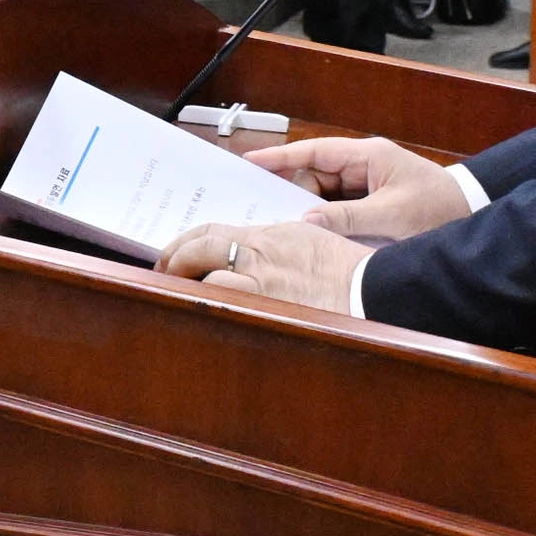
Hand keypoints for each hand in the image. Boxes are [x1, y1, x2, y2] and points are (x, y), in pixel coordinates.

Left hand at [153, 218, 368, 310]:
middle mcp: (263, 249)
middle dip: (176, 255)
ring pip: (208, 271)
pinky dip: (207, 299)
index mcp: (272, 233)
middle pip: (203, 243)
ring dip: (186, 280)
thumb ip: (279, 244)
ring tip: (176, 289)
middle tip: (164, 267)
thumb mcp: (312, 241)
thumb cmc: (350, 270)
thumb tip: (255, 254)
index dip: (190, 238)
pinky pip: (225, 297)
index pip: (217, 229)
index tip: (178, 248)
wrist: (371, 287)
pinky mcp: (269, 298)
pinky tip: (197, 306)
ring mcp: (264, 275)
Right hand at [238, 134, 474, 239]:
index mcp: (367, 156)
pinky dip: (327, 217)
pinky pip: (337, 205)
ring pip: (323, 193)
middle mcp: (363, 165)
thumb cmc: (440, 206)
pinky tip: (320, 231)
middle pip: (313, 174)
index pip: (313, 151)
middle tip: (275, 212)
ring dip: (313, 210)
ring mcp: (366, 182)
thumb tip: (308, 220)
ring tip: (300, 227)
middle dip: (295, 193)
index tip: (252, 161)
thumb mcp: (391, 215)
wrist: (472, 214)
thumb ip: (348, 217)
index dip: (280, 157)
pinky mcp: (370, 199)